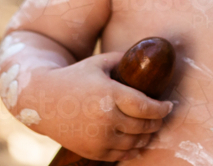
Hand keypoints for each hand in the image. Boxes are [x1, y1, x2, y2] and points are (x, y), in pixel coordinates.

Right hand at [17, 51, 173, 160]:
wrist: (43, 102)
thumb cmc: (74, 78)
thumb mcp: (98, 63)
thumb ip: (122, 59)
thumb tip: (146, 56)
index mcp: (110, 94)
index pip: (147, 107)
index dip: (162, 109)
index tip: (169, 106)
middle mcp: (106, 118)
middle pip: (144, 126)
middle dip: (157, 122)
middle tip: (161, 116)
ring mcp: (99, 137)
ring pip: (135, 142)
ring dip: (147, 136)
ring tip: (150, 128)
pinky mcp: (92, 151)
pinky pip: (121, 154)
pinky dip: (132, 149)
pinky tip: (137, 142)